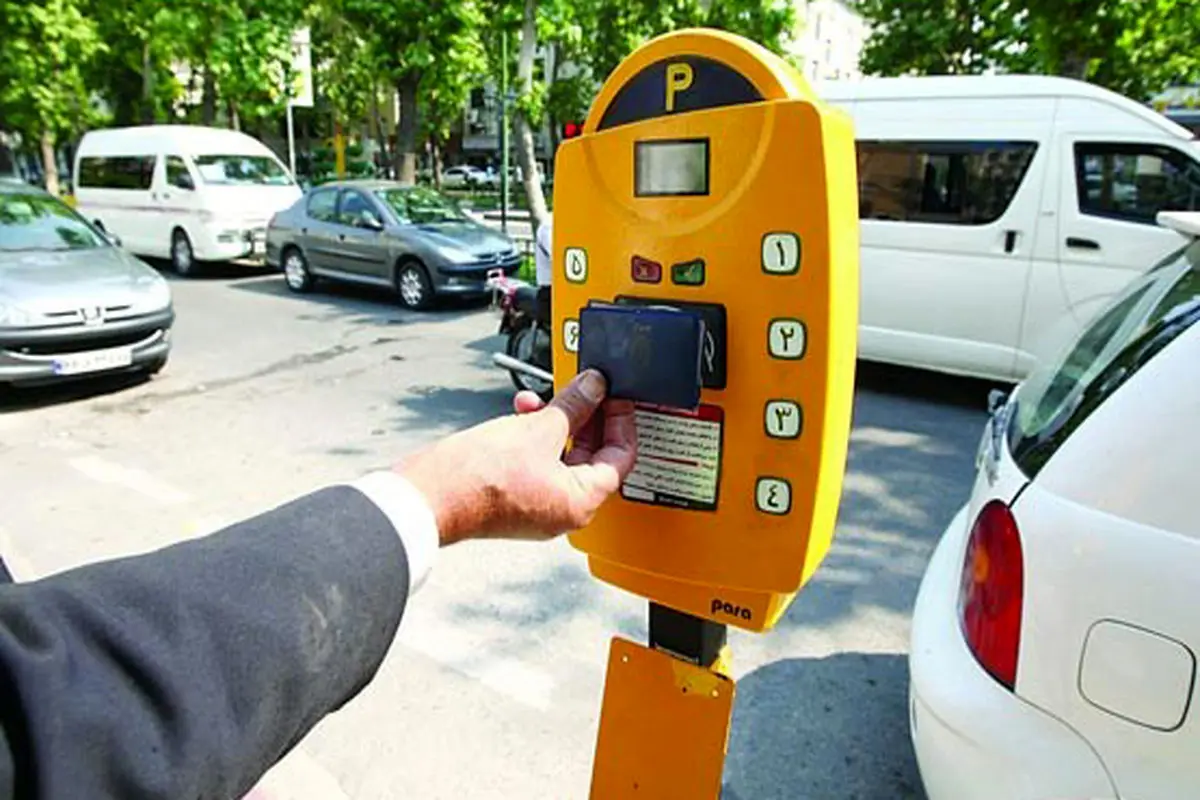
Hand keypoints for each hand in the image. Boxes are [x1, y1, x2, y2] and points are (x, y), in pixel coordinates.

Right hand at [397, 370, 636, 545]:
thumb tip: (594, 387)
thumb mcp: (538, 427)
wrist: (428, 495)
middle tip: (586, 389)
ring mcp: (537, 507)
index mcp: (580, 502)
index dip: (621, 420)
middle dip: (586, 417)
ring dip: (555, 422)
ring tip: (545, 397)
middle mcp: (562, 511)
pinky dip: (534, 437)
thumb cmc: (478, 478)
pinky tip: (522, 412)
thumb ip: (574, 404)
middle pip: (592, 456)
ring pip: (561, 456)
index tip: (615, 396)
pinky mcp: (513, 498)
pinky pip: (537, 463)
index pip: (620, 458)